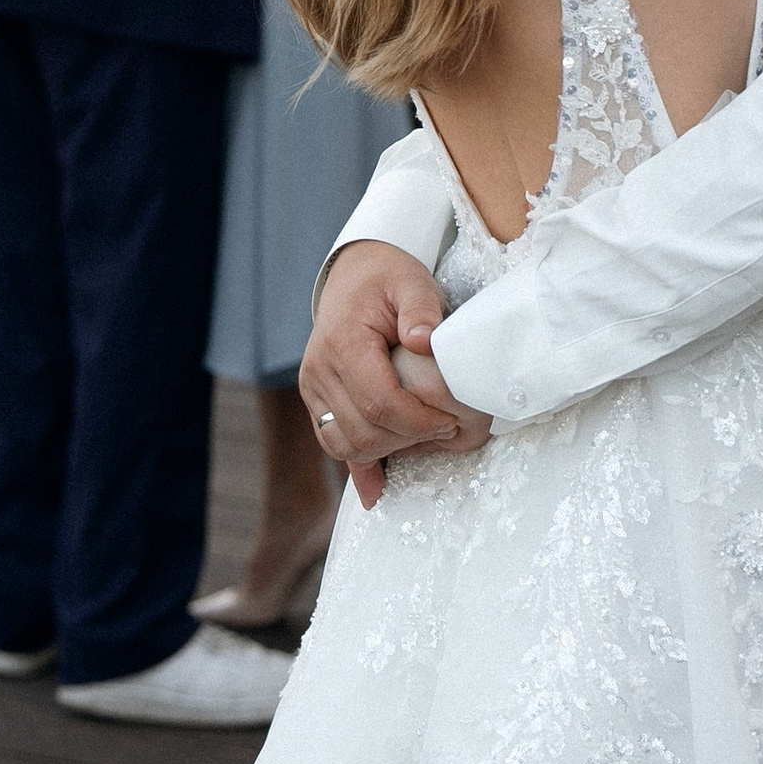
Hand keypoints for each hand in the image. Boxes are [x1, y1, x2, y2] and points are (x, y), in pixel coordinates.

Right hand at [301, 243, 478, 504]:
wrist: (354, 274)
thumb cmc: (388, 278)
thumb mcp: (412, 282)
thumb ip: (421, 309)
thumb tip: (423, 343)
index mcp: (342, 342)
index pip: (380, 402)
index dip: (419, 421)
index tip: (450, 420)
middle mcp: (318, 369)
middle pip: (363, 431)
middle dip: (410, 439)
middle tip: (446, 429)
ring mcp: (312, 387)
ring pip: (346, 445)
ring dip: (388, 450)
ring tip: (423, 435)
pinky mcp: (316, 400)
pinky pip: (333, 442)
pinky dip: (358, 464)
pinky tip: (377, 489)